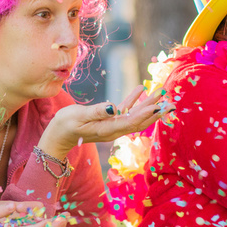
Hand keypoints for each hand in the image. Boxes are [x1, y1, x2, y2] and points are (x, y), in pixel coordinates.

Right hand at [38, 85, 172, 158]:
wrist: (57, 137)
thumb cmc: (64, 125)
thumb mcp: (78, 116)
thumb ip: (96, 111)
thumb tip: (113, 107)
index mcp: (108, 129)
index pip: (133, 121)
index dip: (147, 113)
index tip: (160, 104)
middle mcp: (114, 129)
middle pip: (139, 120)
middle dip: (155, 110)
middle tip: (169, 101)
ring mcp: (111, 126)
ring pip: (134, 116)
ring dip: (148, 105)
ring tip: (160, 94)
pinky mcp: (107, 121)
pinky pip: (125, 111)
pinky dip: (133, 101)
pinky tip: (140, 90)